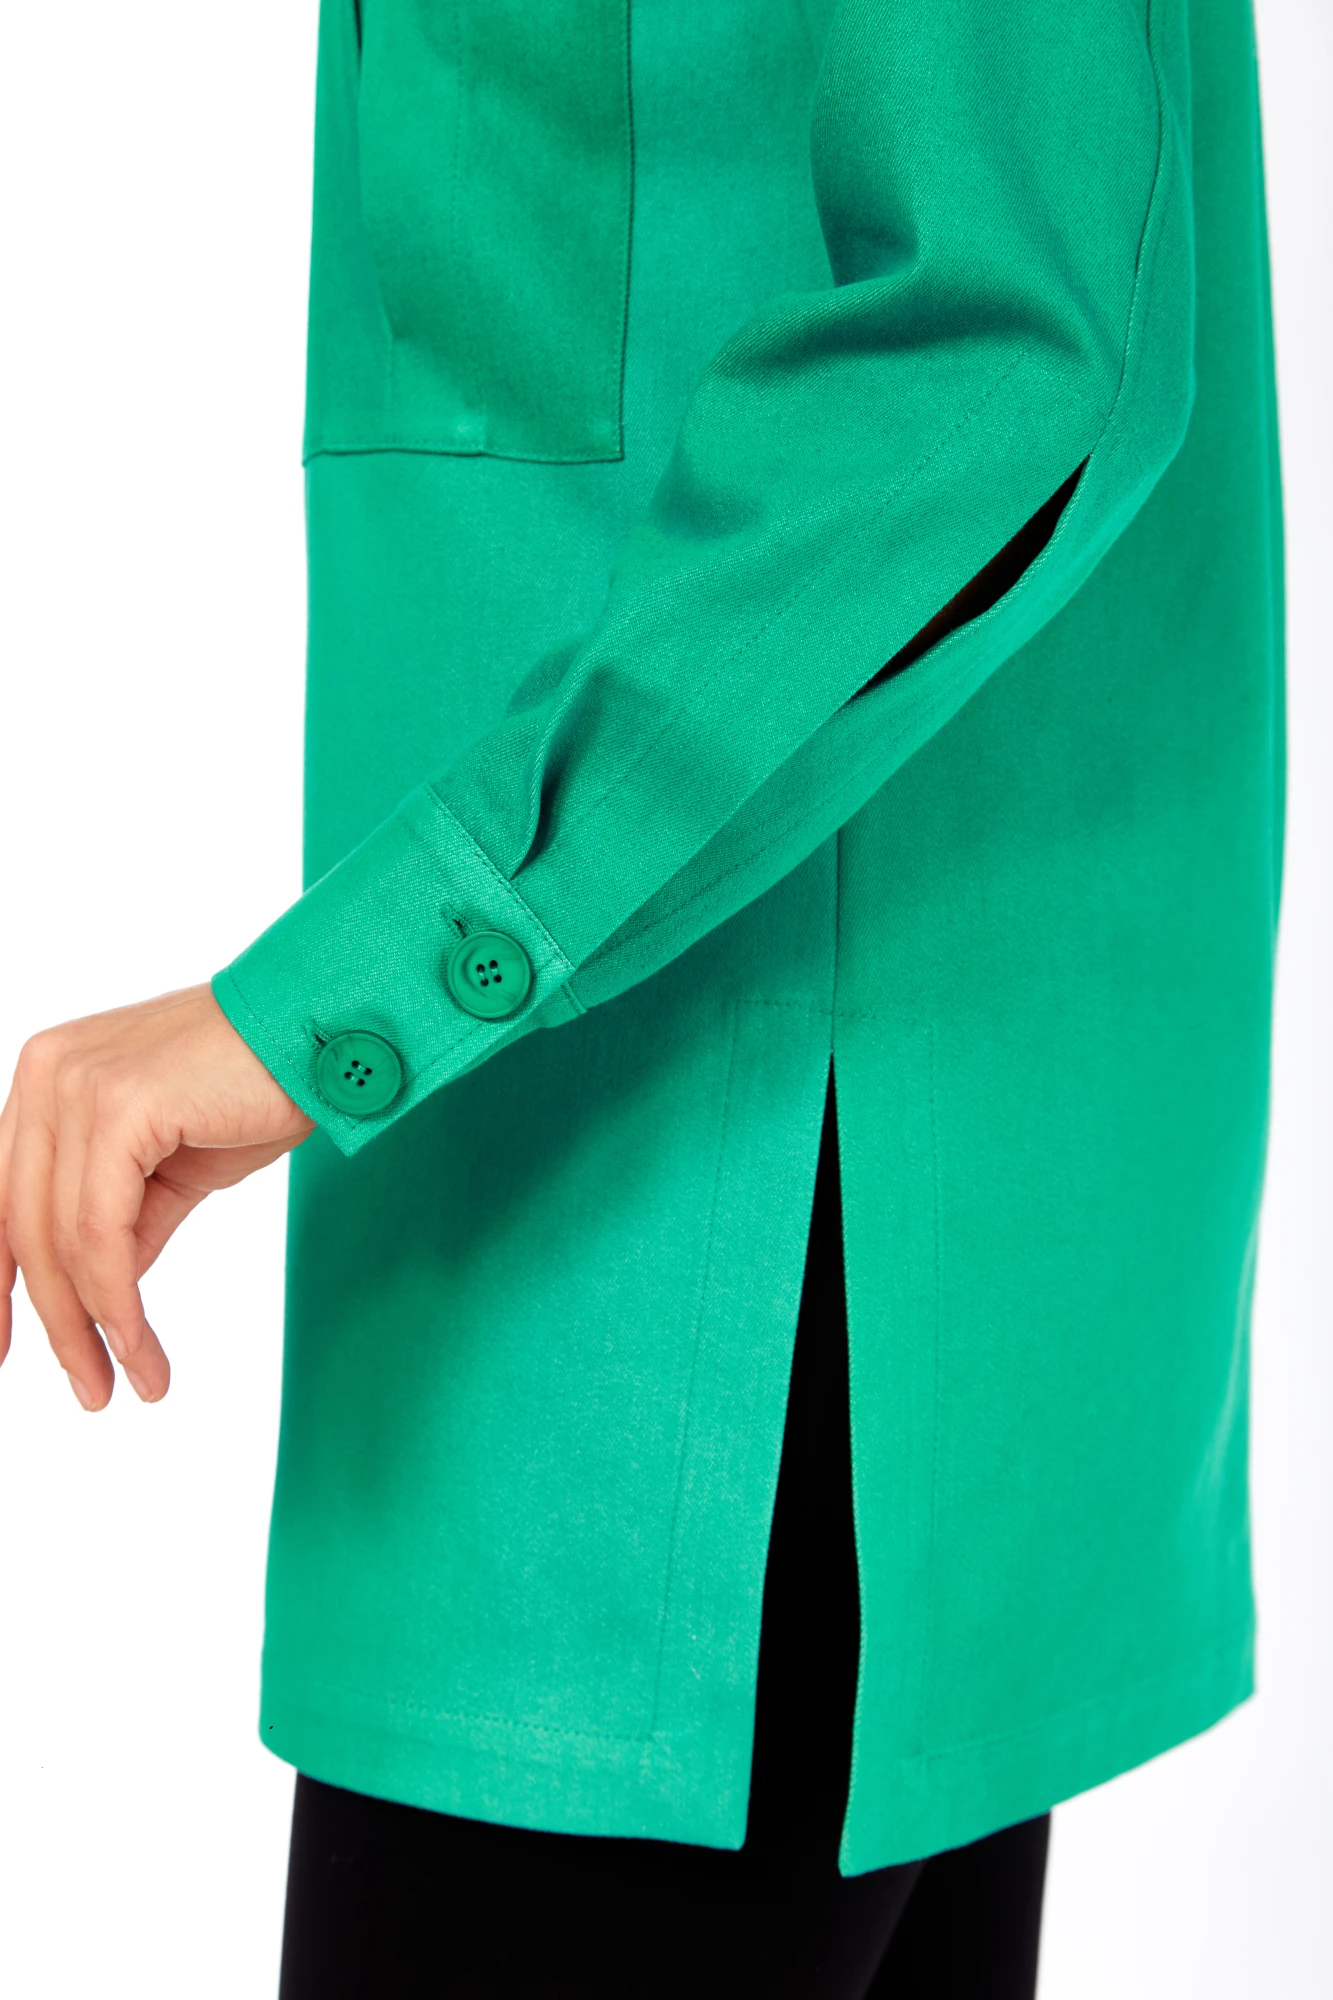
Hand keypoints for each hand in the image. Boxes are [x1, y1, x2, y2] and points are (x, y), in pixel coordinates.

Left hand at [0, 985, 313, 1409]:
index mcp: (49, 1077)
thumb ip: (125, 1220)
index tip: (2, 1347)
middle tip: (90, 1391)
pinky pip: (100, 1232)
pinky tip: (141, 1346)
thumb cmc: (260, 1085)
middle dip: (53, 1321)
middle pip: (21, 1225)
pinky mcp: (117, 1106)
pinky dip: (118, 1303)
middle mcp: (47, 1072)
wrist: (325, 1034)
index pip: (0, 1196)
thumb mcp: (174, 1167)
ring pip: (59, 1239)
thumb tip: (101, 1294)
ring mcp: (76, 1084)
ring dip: (92, 1328)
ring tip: (125, 1383)